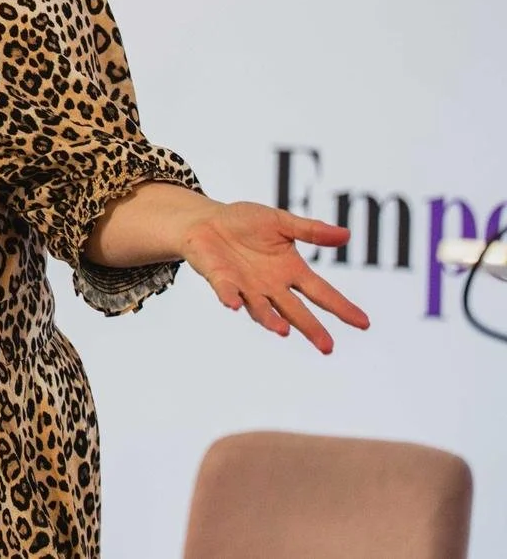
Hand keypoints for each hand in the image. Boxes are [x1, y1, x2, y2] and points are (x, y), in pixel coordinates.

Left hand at [180, 202, 370, 353]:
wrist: (205, 221)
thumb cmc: (244, 223)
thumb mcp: (281, 222)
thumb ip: (310, 231)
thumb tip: (347, 235)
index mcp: (290, 271)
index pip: (322, 292)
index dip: (342, 307)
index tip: (364, 323)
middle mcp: (271, 286)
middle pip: (296, 311)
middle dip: (311, 328)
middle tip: (327, 346)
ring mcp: (246, 287)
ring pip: (262, 309)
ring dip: (271, 320)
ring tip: (283, 331)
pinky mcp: (221, 280)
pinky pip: (227, 292)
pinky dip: (231, 298)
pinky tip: (234, 305)